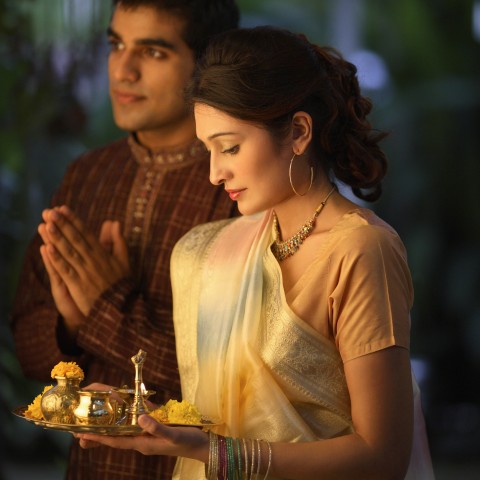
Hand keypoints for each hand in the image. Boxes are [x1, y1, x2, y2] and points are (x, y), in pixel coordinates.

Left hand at [38, 206, 129, 318]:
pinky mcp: (78, 285)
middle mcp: (93, 261)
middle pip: (75, 240)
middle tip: (50, 212)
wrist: (121, 308)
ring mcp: (85, 273)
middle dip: (62, 225)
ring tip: (46, 224)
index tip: (63, 209)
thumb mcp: (123, 260)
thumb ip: (119, 241)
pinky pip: (66, 270)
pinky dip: (57, 260)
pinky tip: (47, 249)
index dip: (74, 221)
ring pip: (69, 252)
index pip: (85, 234)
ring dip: (57, 238)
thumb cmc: (121, 284)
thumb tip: (115, 222)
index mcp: (102, 254)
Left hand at [77, 414, 208, 460]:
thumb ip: (157, 427)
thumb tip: (140, 417)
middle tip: (79, 431)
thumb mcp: (173, 434)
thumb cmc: (188, 441)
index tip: (82, 435)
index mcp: (143, 443)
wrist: (202, 445)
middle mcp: (142, 440)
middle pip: (116, 438)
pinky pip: (136, 425)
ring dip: (109, 428)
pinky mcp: (155, 430)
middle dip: (98, 435)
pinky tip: (122, 414)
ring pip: (124, 432)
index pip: (116, 441)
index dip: (99, 438)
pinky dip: (126, 420)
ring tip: (93, 424)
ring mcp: (148, 436)